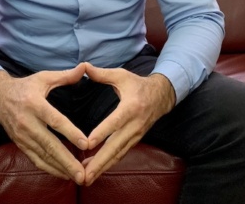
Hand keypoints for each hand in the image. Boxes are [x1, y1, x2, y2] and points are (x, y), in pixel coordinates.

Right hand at [0, 64, 88, 183]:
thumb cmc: (25, 87)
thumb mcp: (43, 78)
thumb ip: (65, 76)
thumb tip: (85, 67)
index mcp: (35, 104)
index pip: (55, 121)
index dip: (70, 133)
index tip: (86, 144)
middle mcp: (27, 122)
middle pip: (49, 144)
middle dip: (67, 161)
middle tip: (83, 173)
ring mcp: (22, 136)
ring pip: (43, 156)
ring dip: (61, 168)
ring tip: (78, 177)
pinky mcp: (20, 144)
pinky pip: (36, 160)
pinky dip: (50, 169)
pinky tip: (64, 175)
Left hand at [81, 63, 175, 185]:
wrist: (161, 96)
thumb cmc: (138, 84)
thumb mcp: (121, 75)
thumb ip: (101, 74)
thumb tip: (83, 66)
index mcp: (131, 107)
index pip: (115, 122)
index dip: (102, 133)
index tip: (88, 143)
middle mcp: (134, 125)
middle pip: (115, 146)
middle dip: (99, 162)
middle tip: (84, 174)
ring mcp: (135, 135)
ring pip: (117, 155)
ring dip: (102, 167)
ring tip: (86, 178)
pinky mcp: (135, 141)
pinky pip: (120, 155)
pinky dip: (107, 164)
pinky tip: (94, 170)